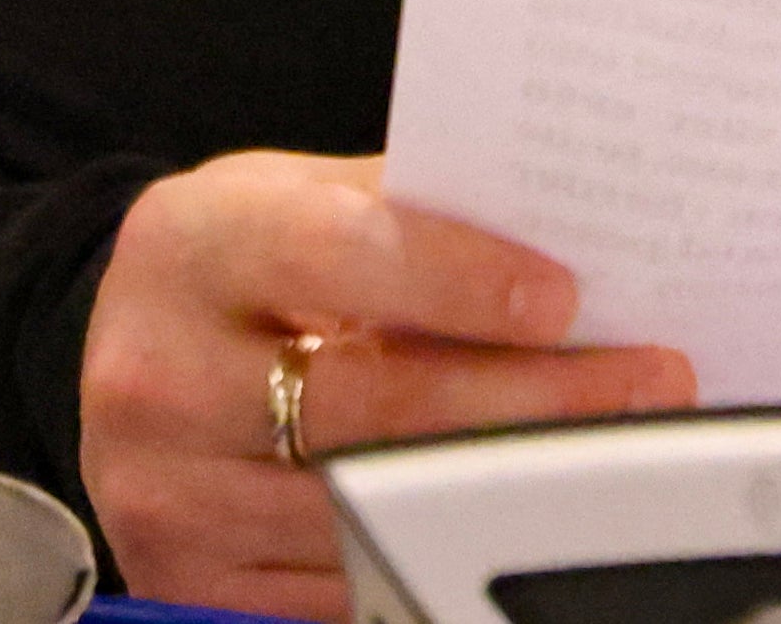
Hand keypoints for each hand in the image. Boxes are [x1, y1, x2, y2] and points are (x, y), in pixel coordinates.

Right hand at [77, 151, 695, 617]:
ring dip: (506, 486)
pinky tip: (514, 513)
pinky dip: (439, 549)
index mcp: (190, 247)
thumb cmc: (248, 263)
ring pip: (371, 510)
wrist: (133, 351)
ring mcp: (168, 495)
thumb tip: (573, 238)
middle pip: (369, 408)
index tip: (565, 299)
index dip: (458, 280)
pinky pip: (342, 585)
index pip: (339, 256)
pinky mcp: (188, 583)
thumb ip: (414, 212)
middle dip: (527, 399)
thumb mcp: (301, 196)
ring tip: (613, 449)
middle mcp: (159, 376)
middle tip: (648, 381)